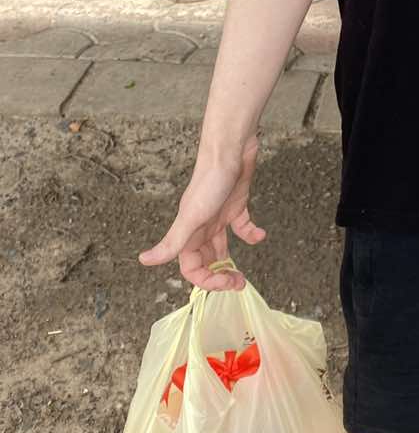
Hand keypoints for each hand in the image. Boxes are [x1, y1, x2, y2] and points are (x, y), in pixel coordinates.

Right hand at [138, 135, 264, 290]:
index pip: (191, 267)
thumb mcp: (192, 216)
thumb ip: (173, 241)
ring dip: (231, 261)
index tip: (226, 283)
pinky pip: (242, 225)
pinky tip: (260, 235)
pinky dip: (251, 233)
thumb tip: (144, 260)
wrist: (230, 148)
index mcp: (189, 232)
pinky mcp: (236, 204)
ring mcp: (219, 215)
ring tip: (244, 275)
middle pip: (206, 259)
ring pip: (221, 246)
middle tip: (238, 283)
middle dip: (220, 274)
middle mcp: (202, 225)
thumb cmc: (210, 180)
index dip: (206, 279)